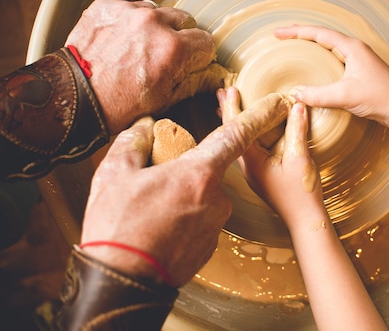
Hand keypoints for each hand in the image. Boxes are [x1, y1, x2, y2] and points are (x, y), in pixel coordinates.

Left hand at [66, 0, 216, 133]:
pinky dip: (127, 22)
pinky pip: (128, 9)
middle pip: (184, 20)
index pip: (205, 40)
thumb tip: (214, 76)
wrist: (72, 98)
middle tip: (163, 55)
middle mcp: (153, 23)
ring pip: (156, 11)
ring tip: (137, 48)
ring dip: (153, 27)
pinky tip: (118, 42)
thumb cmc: (119, 105)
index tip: (193, 61)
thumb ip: (194, 81)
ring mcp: (128, 12)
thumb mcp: (165, 99)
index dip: (200, 54)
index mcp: (173, 48)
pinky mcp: (106, 7)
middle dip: (179, 37)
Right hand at [81, 84, 294, 286]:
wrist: (121, 284)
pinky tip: (158, 230)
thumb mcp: (114, 174)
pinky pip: (199, 223)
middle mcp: (216, 199)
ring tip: (149, 214)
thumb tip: (142, 129)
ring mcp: (215, 226)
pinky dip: (183, 222)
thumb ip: (133, 142)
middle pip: (207, 172)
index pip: (235, 136)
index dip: (255, 116)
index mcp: (199, 173)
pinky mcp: (209, 247)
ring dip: (182, 200)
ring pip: (201, 199)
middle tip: (153, 187)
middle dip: (186, 173)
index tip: (274, 105)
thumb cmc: (119, 228)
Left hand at [218, 86, 325, 230]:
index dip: (233, 106)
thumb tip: (296, 105)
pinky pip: (248, 148)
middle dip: (229, 111)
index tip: (228, 89)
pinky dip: (247, 133)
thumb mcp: (300, 158)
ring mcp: (253, 172)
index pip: (237, 128)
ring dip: (237, 121)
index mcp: (252, 161)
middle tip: (223, 92)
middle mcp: (247, 166)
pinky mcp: (261, 175)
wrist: (305, 221)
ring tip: (230, 105)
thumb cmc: (302, 194)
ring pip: (240, 141)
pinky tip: (251, 129)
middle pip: (233, 133)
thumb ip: (297, 130)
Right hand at [274, 25, 388, 127]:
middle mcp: (355, 49)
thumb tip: (296, 94)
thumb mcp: (345, 96)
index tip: (278, 32)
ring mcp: (358, 59)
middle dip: (301, 34)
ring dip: (311, 44)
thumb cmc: (380, 98)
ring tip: (294, 45)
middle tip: (282, 35)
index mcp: (351, 47)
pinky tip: (314, 66)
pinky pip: (334, 57)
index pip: (318, 33)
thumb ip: (319, 95)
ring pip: (329, 45)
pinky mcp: (359, 71)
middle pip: (322, 35)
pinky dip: (319, 57)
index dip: (296, 31)